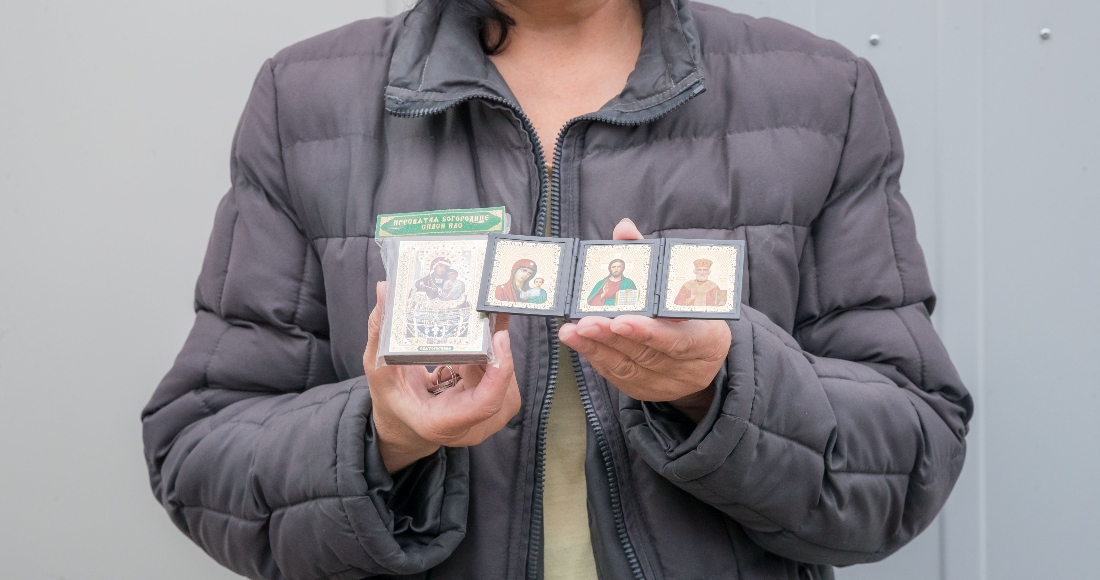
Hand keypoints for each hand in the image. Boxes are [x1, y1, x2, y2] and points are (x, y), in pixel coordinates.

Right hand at [364, 282, 520, 472]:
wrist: (404, 422)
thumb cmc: (392, 398)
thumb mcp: (379, 367)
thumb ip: (381, 332)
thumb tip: (384, 289)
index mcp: (440, 422)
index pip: (485, 403)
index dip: (500, 371)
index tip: (500, 336)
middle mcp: (468, 429)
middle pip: (500, 389)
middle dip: (496, 352)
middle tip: (487, 317)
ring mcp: (485, 424)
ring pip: (506, 383)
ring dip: (494, 355)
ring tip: (480, 330)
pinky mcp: (494, 411)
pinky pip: (505, 382)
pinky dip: (495, 359)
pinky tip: (480, 345)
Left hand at [558, 219, 730, 422]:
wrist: (701, 356)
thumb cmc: (690, 313)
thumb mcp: (681, 287)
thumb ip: (651, 258)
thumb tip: (624, 230)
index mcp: (707, 340)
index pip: (678, 339)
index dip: (649, 331)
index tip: (622, 319)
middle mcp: (689, 367)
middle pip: (647, 354)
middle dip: (612, 337)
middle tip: (585, 322)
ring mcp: (666, 383)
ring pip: (628, 367)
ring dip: (597, 347)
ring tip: (572, 331)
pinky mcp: (644, 390)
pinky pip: (617, 376)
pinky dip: (596, 357)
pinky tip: (579, 342)